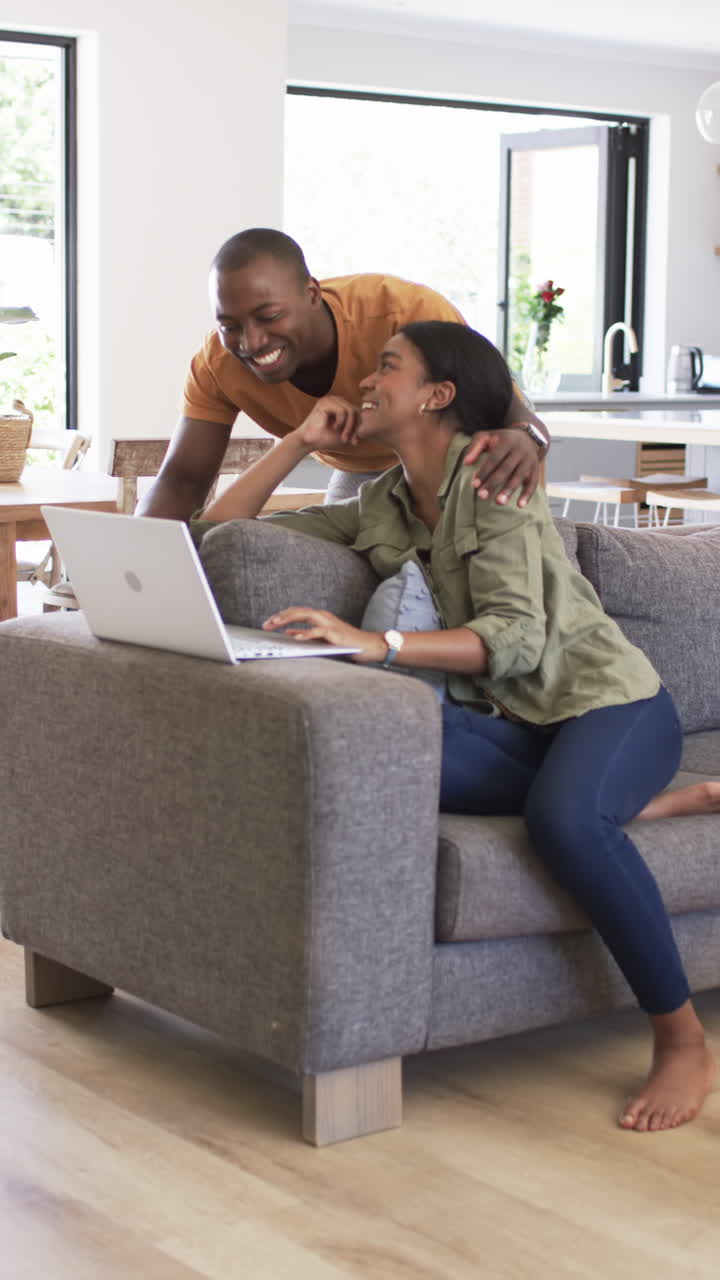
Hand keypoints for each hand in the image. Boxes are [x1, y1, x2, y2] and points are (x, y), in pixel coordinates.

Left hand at [263, 607, 385, 663]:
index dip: (280, 616)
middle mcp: (323, 616)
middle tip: (265, 624)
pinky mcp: (335, 633)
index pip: (296, 612)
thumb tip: (288, 634)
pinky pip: (319, 631)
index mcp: (319, 617)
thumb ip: (306, 635)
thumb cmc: (346, 643)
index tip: (267, 624)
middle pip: (297, 610)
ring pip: (305, 615)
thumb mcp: (321, 639)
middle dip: (280, 616)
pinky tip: (296, 636)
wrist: (368, 645)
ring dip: (288, 619)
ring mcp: (329, 623)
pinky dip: (307, 632)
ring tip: (275, 625)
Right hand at [296, 396, 360, 451]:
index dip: (358, 427)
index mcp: (340, 405)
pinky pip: (343, 411)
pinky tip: (334, 428)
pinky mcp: (325, 402)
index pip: (358, 412)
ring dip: (349, 427)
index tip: (354, 441)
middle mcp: (336, 400)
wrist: (309, 442)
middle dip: (355, 427)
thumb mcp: (345, 433)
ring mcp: (330, 400)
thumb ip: (356, 429)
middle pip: (356, 410)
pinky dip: (341, 423)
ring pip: (351, 410)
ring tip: (342, 437)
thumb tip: (370, 429)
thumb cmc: (325, 439)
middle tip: (349, 440)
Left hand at [463, 427, 541, 507]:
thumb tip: (466, 463)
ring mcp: (529, 460)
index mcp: (506, 441)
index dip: (484, 471)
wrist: (527, 437)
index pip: (494, 458)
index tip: (474, 484)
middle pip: (506, 468)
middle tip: (482, 496)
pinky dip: (527, 495)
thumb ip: (475, 447)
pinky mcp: (535, 469)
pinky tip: (520, 505)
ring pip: (519, 476)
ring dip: (509, 490)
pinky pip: (533, 483)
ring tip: (499, 502)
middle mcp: (520, 450)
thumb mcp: (487, 436)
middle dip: (493, 483)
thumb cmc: (501, 439)